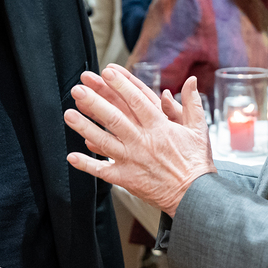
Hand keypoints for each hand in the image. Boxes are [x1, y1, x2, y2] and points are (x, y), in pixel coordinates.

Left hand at [64, 64, 215, 216]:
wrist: (195, 195)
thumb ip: (192, 103)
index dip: (121, 85)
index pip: (137, 101)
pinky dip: (87, 164)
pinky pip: (103, 171)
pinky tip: (72, 156)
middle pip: (114, 118)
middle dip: (95, 101)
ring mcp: (132, 160)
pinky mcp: (126, 178)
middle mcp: (143, 141)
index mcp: (160, 127)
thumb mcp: (199, 128)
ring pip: (104, 141)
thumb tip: (190, 80)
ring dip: (84, 127)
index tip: (107, 71)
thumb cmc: (196, 161)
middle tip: (78, 88)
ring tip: (68, 114)